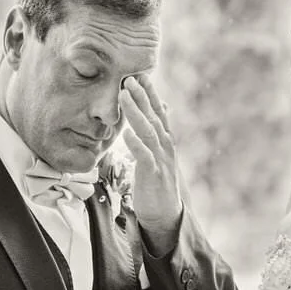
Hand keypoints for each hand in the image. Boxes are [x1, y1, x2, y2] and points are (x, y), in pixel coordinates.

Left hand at [118, 75, 183, 254]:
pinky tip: (126, 132)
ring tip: (124, 95)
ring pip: (148, 131)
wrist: (165, 215)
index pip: (158, 112)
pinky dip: (136, 143)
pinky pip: (144, 156)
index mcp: (165, 141)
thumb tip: (163, 107)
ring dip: (136, 112)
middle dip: (142, 96)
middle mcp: (165, 147)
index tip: (140, 75)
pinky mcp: (153, 175)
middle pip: (154, 116)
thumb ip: (159, 131)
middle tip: (130, 77)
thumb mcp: (159, 154)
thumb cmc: (158, 183)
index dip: (150, 93)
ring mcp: (161, 160)